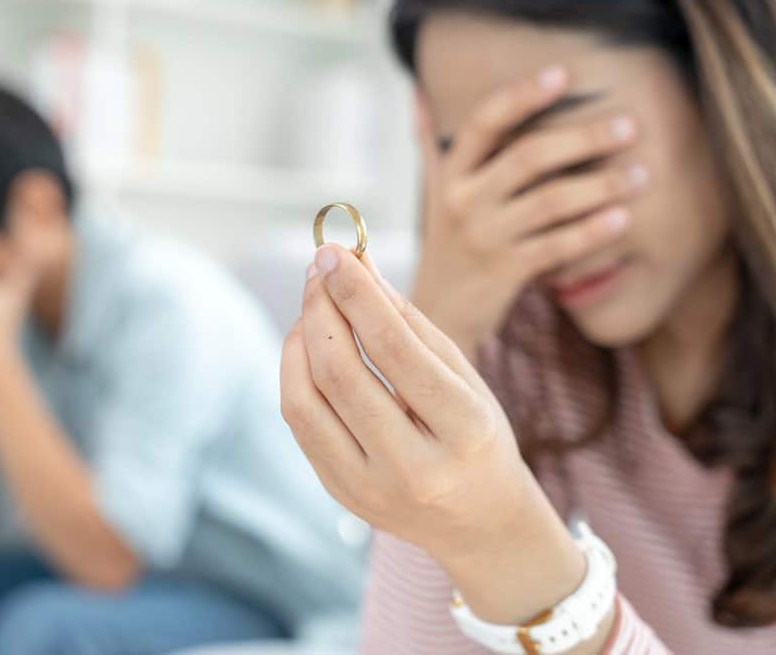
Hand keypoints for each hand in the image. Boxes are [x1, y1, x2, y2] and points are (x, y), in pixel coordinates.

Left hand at [281, 244, 584, 623]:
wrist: (480, 523)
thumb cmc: (477, 435)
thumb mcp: (463, 376)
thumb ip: (409, 322)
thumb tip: (358, 266)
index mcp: (462, 430)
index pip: (394, 349)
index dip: (355, 292)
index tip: (333, 252)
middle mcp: (414, 468)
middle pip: (340, 374)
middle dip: (320, 309)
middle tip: (318, 269)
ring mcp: (370, 489)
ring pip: (305, 401)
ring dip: (299, 339)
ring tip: (314, 306)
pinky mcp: (340, 494)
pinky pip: (300, 423)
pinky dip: (295, 374)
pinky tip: (309, 345)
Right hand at [412, 66, 647, 354]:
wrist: (436, 314)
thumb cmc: (446, 246)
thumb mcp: (432, 194)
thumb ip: (431, 145)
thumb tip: (419, 93)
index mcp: (451, 175)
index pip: (484, 121)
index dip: (522, 95)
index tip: (564, 74)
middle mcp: (462, 201)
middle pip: (529, 156)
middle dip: (584, 138)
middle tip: (629, 126)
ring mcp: (483, 237)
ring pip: (551, 201)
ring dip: (601, 185)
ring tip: (642, 174)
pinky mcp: (503, 272)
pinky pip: (556, 246)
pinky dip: (591, 231)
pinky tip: (622, 218)